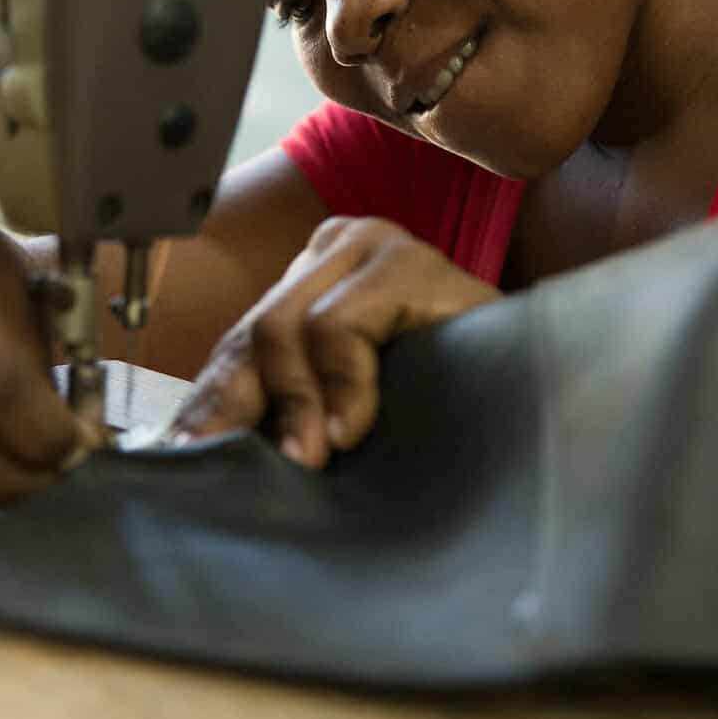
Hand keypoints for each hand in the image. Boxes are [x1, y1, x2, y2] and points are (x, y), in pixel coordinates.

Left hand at [168, 216, 499, 467]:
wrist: (535, 386)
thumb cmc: (441, 398)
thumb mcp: (345, 405)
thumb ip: (285, 408)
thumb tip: (193, 450)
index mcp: (313, 273)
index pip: (241, 341)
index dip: (211, 403)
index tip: (182, 458)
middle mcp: (338, 246)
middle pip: (255, 331)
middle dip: (243, 408)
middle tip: (241, 472)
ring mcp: (375, 246)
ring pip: (287, 324)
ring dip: (296, 404)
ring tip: (314, 460)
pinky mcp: (410, 262)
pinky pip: (343, 324)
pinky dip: (342, 383)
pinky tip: (355, 428)